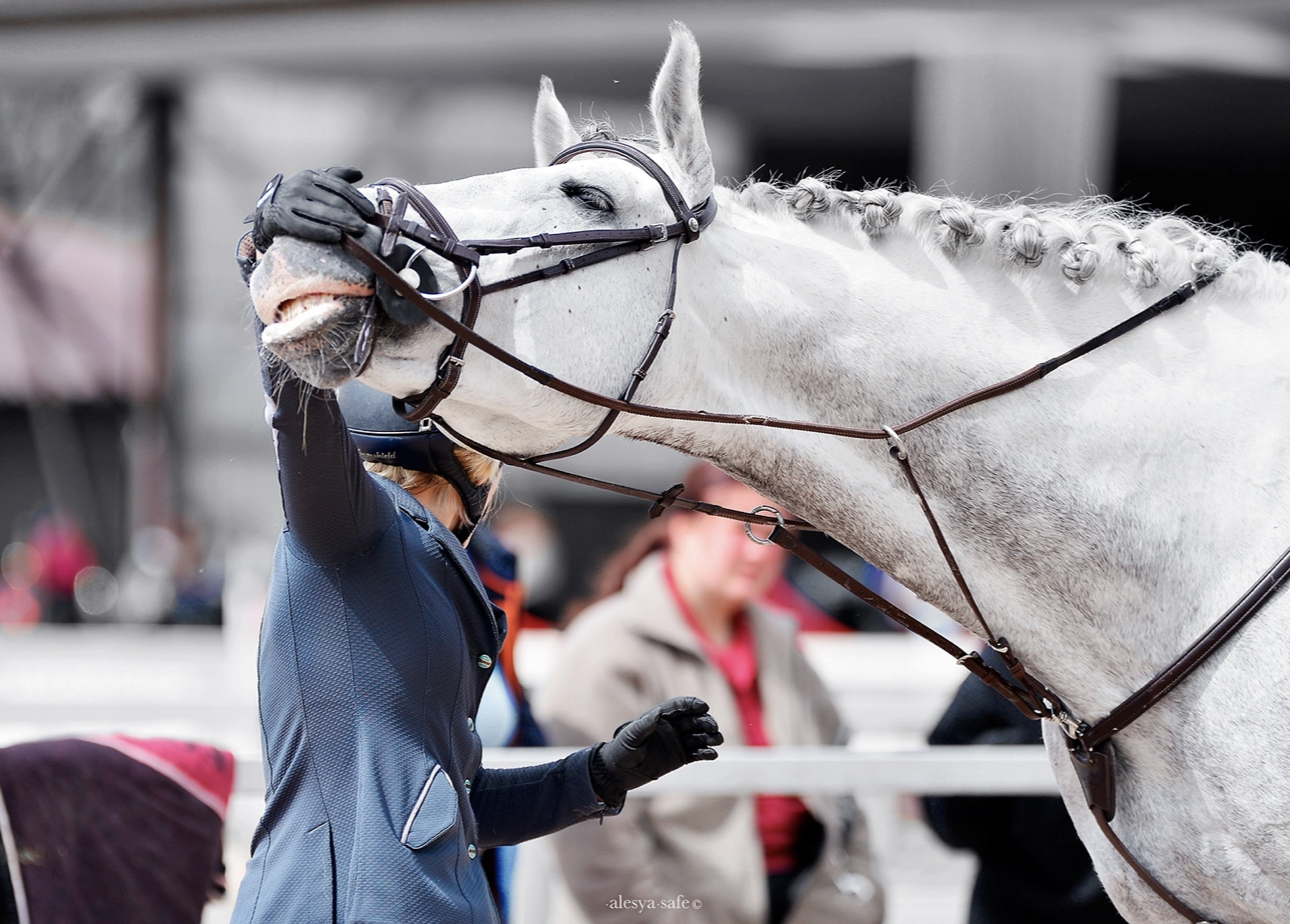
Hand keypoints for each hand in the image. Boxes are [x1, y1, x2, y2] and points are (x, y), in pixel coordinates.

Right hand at [250, 166, 375, 250]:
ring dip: (343, 222)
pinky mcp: (283, 218)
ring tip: (358, 231)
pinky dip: (323, 232)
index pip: (339, 187)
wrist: (269, 209)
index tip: (370, 212)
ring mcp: (290, 201)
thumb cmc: (300, 197)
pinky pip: (306, 226)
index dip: (357, 199)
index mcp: (311, 175)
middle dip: (352, 214)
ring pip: (322, 213)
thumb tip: (359, 173)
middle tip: (365, 226)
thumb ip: (336, 177)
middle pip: (333, 200)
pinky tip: (337, 236)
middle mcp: (300, 185)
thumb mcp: (315, 183)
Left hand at [591, 696, 721, 804]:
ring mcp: (677, 742)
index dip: (692, 704)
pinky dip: (706, 753)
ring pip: (698, 736)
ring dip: (709, 737)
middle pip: (693, 720)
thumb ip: (644, 725)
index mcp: (659, 717)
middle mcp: (671, 727)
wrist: (619, 772)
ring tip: (717, 740)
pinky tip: (712, 754)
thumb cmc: (622, 750)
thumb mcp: (631, 736)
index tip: (703, 706)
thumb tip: (658, 713)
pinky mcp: (681, 757)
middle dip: (705, 721)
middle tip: (713, 726)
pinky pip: (697, 753)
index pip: (679, 706)